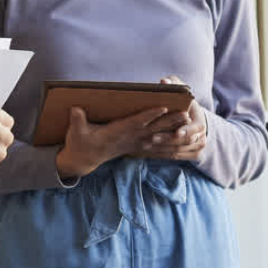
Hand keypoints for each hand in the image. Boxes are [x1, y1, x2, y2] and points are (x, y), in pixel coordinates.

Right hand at [55, 104, 183, 178]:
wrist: (85, 159)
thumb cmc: (80, 142)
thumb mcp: (76, 132)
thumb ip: (77, 121)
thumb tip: (75, 110)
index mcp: (116, 133)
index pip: (135, 123)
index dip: (149, 116)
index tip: (162, 108)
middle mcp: (129, 140)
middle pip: (154, 130)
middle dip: (171, 122)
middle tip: (187, 114)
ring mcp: (136, 145)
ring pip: (160, 138)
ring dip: (177, 133)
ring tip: (192, 125)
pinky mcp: (139, 148)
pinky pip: (160, 148)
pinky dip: (174, 144)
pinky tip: (186, 140)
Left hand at [132, 76, 207, 162]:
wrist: (195, 122)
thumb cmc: (185, 105)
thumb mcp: (181, 93)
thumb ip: (174, 85)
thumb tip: (164, 81)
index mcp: (200, 123)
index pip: (194, 129)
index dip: (186, 130)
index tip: (177, 132)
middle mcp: (201, 138)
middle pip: (184, 142)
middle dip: (168, 140)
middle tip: (152, 138)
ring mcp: (197, 148)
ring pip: (177, 151)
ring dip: (161, 149)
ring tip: (145, 145)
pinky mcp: (191, 156)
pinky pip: (174, 157)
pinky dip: (161, 154)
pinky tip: (148, 152)